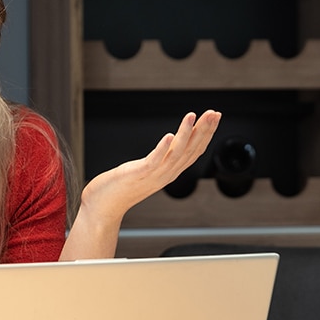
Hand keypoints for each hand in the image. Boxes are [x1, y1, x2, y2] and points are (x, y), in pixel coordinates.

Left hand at [81, 110, 220, 222]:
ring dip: (186, 134)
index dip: (206, 134)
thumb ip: (160, 159)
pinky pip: (155, 161)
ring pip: (176, 153)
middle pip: (191, 150)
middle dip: (203, 130)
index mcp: (170, 171)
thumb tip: (170, 143)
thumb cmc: (121, 186)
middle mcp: (166, 174)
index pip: (195, 151)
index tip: (214, 117)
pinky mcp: (140, 174)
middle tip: (213, 113)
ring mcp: (154, 175)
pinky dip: (163, 148)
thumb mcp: (147, 170)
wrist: (104, 206)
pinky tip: (169, 135)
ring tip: (192, 116)